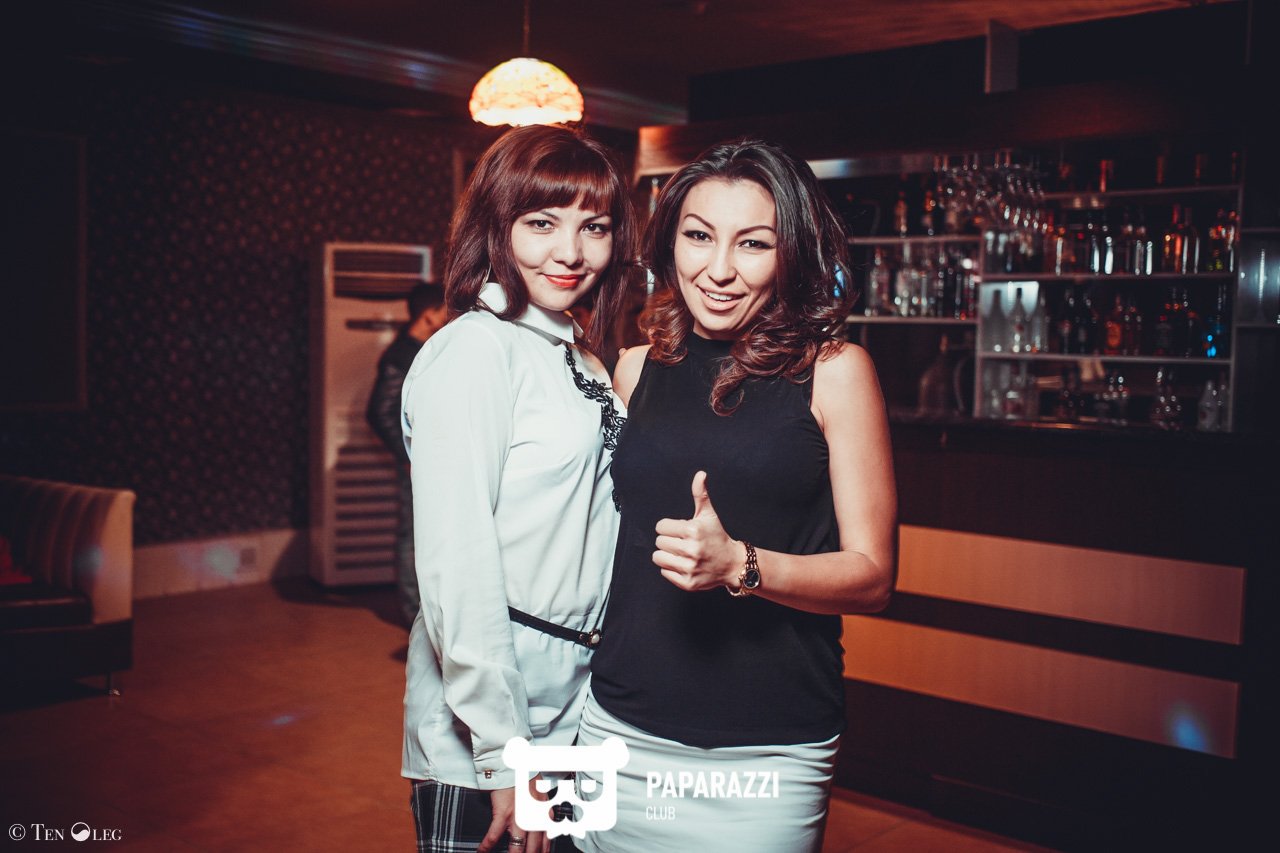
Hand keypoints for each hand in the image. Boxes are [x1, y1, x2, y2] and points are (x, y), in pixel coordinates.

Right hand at [478, 784, 547, 852]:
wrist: (512, 765)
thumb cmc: (526, 777)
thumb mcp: (542, 794)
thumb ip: (543, 810)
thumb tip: (545, 823)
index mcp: (543, 813)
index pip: (546, 841)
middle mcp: (533, 818)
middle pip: (533, 848)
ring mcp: (518, 817)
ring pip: (517, 847)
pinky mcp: (503, 814)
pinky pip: (493, 836)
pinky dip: (486, 846)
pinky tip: (482, 852)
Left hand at [653, 471, 745, 591]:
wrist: (732, 564)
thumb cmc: (717, 536)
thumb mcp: (708, 515)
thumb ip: (700, 494)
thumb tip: (700, 474)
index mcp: (693, 530)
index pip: (661, 527)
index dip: (669, 527)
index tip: (681, 531)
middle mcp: (691, 550)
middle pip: (659, 542)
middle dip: (668, 541)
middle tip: (682, 542)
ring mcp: (689, 568)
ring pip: (658, 557)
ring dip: (667, 555)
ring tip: (681, 553)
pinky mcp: (687, 583)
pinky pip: (664, 572)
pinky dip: (671, 569)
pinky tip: (684, 564)